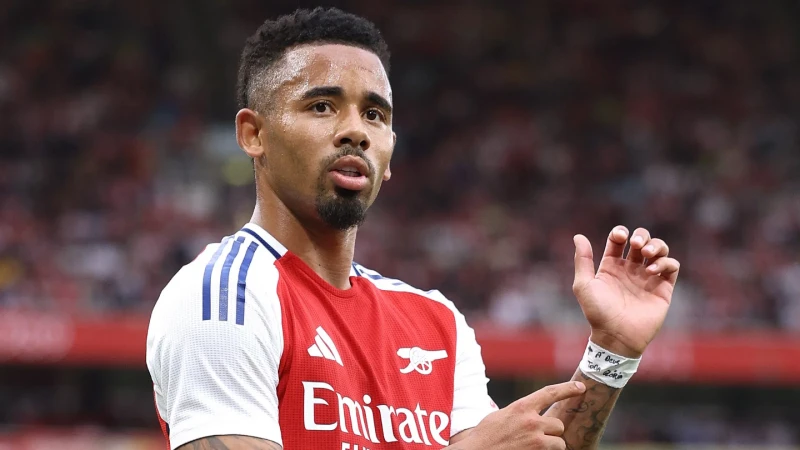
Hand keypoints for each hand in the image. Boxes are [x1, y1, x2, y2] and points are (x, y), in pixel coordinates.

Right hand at [457, 381, 585, 449]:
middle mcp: (531, 422)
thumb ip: (520, 412)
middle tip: (538, 436)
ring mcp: (536, 441)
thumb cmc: (485, 436)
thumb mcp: (501, 416)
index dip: (567, 389)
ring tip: (534, 446)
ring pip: (559, 442)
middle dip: (552, 432)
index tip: (581, 388)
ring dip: (551, 445)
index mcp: (521, 407)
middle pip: (558, 424)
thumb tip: (532, 413)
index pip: (550, 393)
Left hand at [572, 226, 679, 357]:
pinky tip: (652, 271)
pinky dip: (666, 262)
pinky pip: (672, 267)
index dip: (620, 232)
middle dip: (641, 235)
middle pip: (642, 240)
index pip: (619, 240)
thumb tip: (578, 236)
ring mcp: (648, 278)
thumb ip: (583, 260)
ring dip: (656, 245)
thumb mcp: (584, 285)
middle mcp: (631, 269)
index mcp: (612, 266)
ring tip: (647, 254)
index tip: (620, 236)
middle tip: (636, 244)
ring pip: (659, 250)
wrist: (617, 336)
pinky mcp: (663, 288)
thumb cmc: (598, 313)